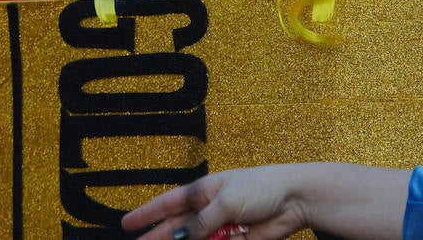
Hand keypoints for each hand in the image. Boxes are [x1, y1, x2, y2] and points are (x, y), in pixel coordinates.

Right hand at [121, 167, 311, 239]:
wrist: (295, 200)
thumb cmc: (261, 187)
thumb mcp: (226, 201)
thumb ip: (201, 222)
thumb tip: (177, 237)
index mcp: (204, 190)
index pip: (169, 202)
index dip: (148, 213)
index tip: (128, 224)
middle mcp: (209, 208)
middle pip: (177, 226)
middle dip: (156, 237)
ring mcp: (221, 226)